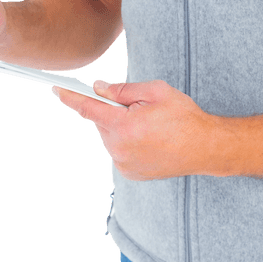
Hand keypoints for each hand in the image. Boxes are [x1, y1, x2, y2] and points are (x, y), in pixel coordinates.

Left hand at [52, 78, 217, 179]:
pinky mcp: (129, 173)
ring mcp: (124, 164)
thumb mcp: (155, 91)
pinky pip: (119, 150)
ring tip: (150, 126)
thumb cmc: (183, 117)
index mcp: (125, 126)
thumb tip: (99, 89)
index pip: (89, 108)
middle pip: (102, 122)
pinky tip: (149, 140)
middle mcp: (119, 148)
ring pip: (110, 136)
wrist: (205, 148)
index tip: (57, 89)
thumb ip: (122, 90)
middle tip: (140, 108)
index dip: (71, 97)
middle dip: (114, 111)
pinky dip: (127, 141)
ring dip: (121, 127)